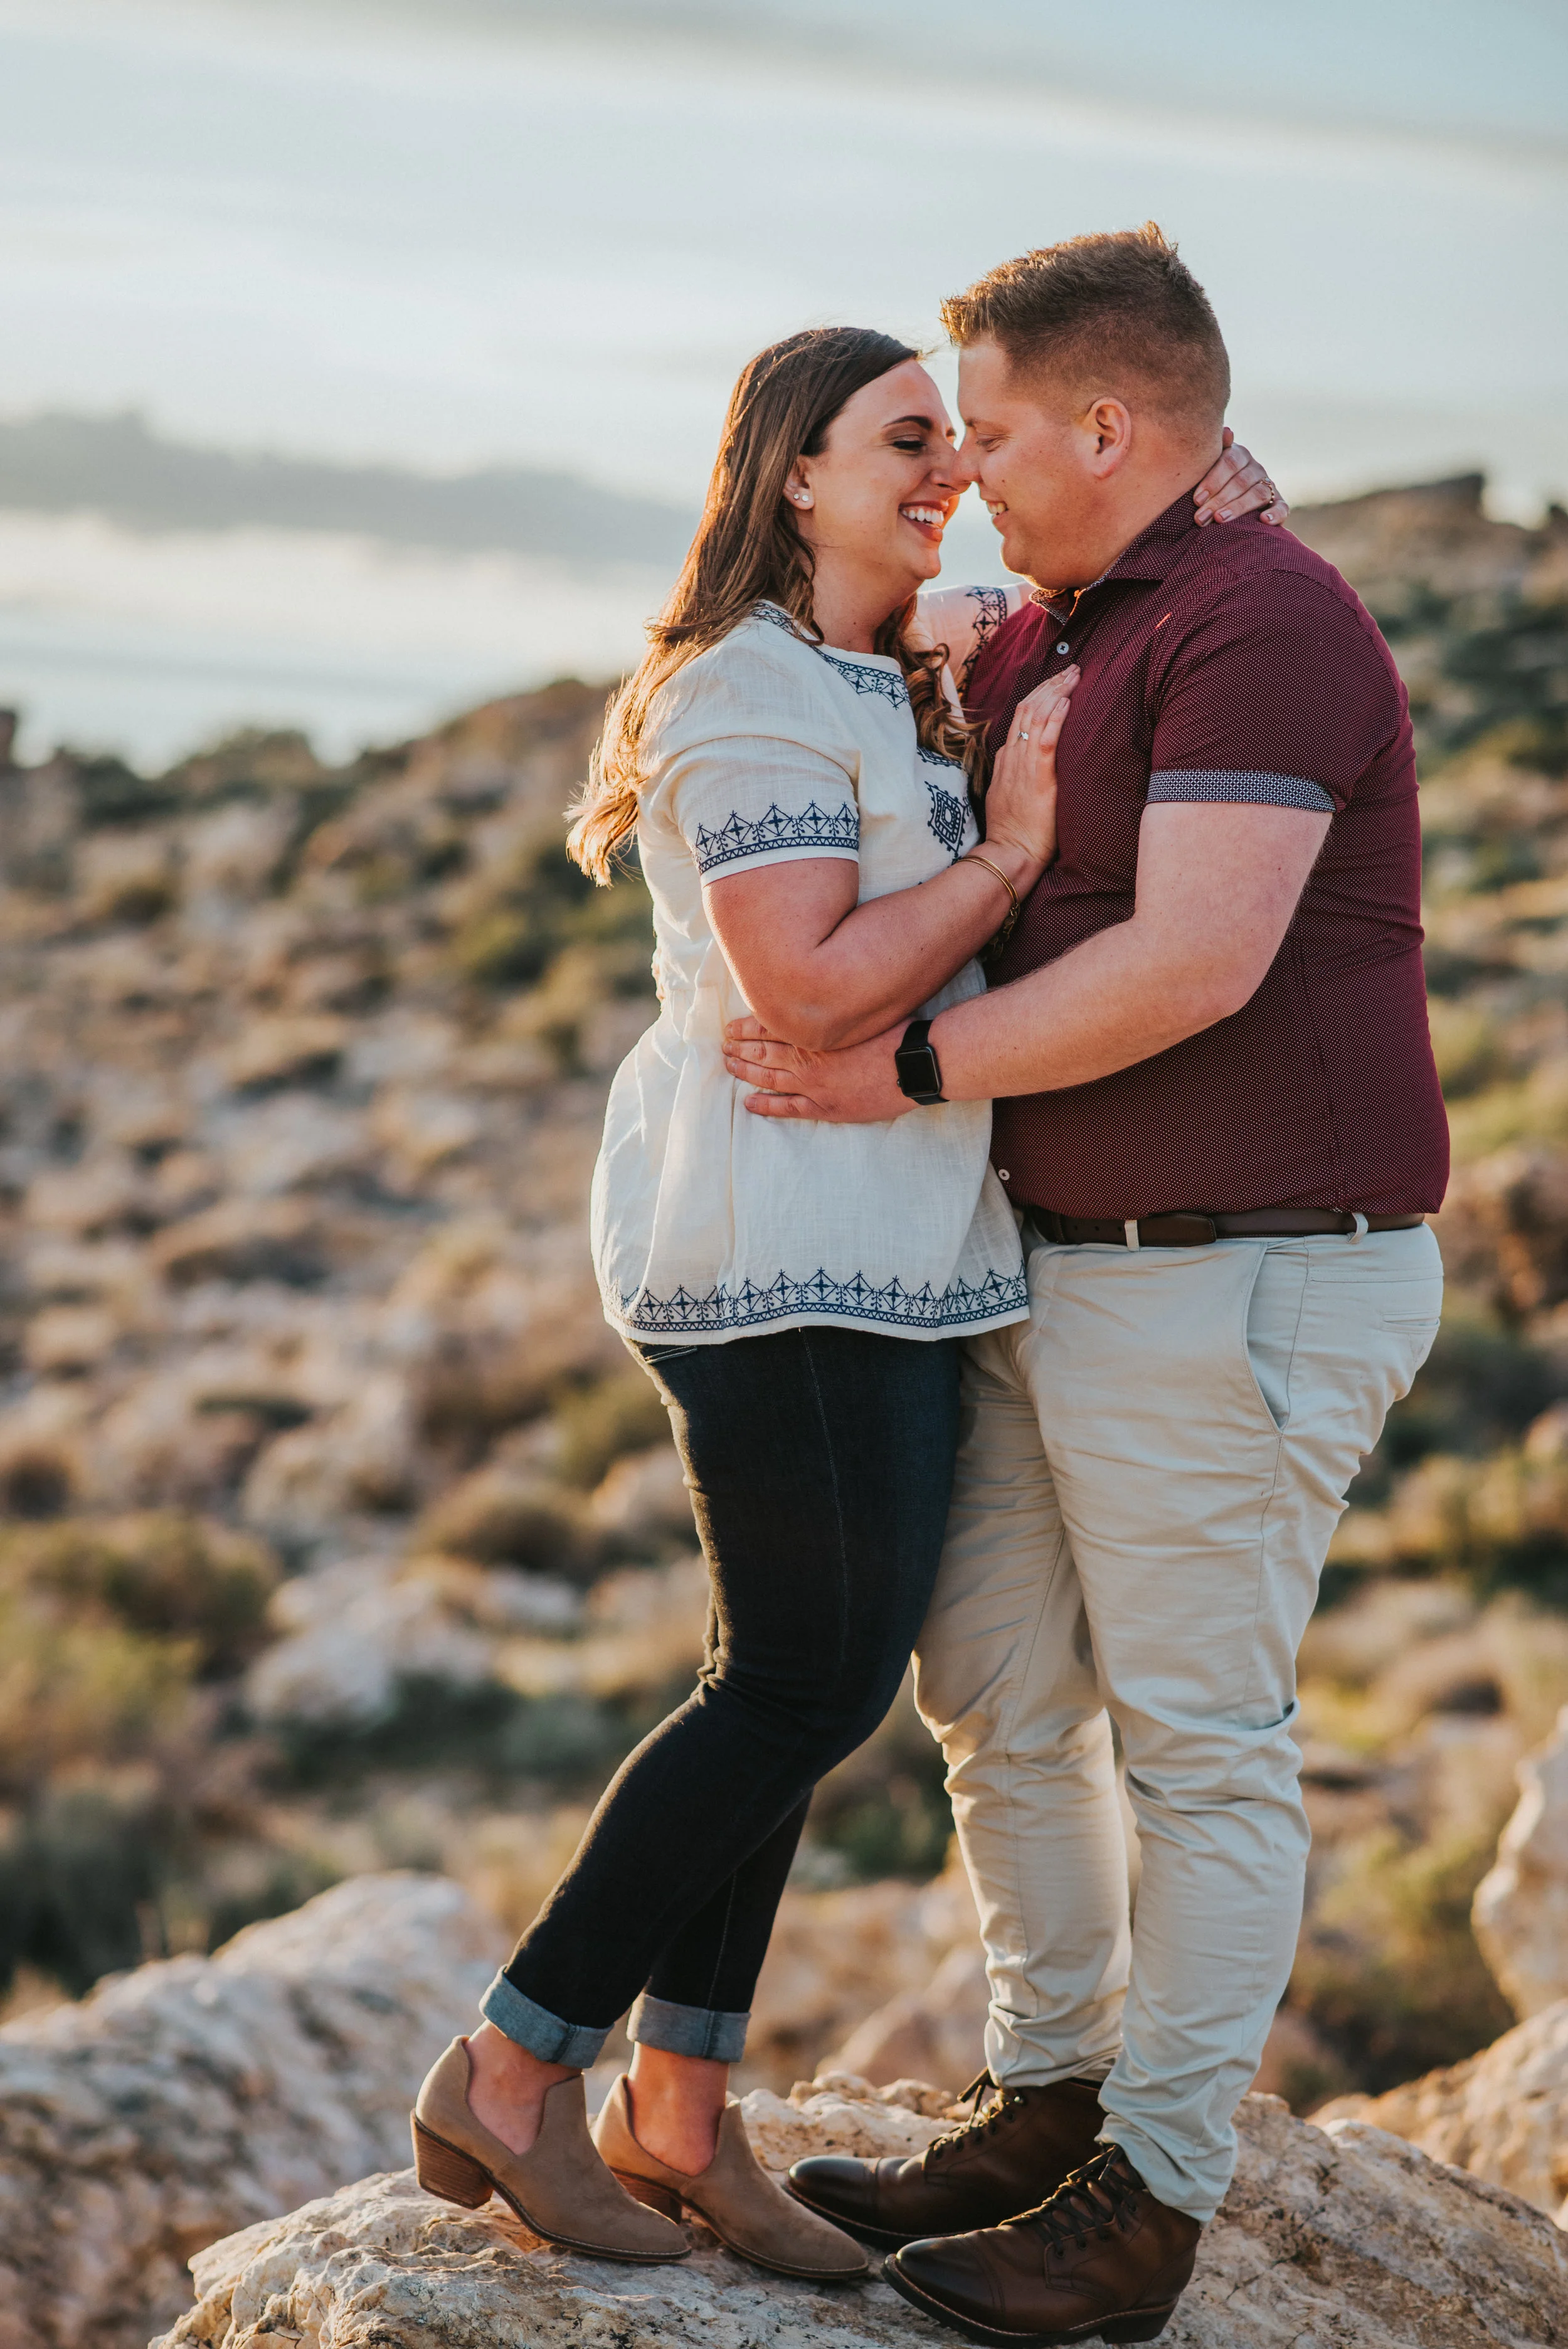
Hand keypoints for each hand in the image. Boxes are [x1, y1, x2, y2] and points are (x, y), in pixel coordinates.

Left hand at [722, 1018, 910, 1122]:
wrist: (916, 1063)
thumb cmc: (895, 1031)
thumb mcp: (860, 1008)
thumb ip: (835, 1005)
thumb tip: (816, 993)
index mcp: (815, 1031)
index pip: (769, 1027)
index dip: (746, 1028)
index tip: (730, 1027)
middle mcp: (808, 1057)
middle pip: (762, 1052)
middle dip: (739, 1049)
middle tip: (723, 1047)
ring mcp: (814, 1085)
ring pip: (769, 1078)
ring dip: (745, 1072)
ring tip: (728, 1067)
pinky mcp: (826, 1107)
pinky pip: (788, 1108)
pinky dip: (766, 1106)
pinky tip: (749, 1103)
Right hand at [983, 667, 1075, 868]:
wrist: (1009, 853)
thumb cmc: (1013, 832)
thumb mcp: (1008, 795)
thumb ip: (1014, 773)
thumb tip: (1023, 759)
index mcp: (1006, 759)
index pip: (1021, 716)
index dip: (1040, 694)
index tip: (1058, 681)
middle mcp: (1013, 757)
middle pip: (1029, 708)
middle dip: (1051, 685)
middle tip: (1073, 669)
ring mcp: (1023, 766)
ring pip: (1037, 718)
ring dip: (1057, 693)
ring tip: (1075, 675)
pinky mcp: (1038, 779)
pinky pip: (1045, 741)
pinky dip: (1056, 718)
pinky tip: (1067, 702)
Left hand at [1193, 428, 1289, 527]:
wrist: (1227, 497)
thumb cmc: (1211, 483)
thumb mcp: (1207, 466)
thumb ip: (1215, 451)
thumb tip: (1228, 431)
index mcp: (1238, 455)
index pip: (1229, 462)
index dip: (1213, 481)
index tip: (1197, 499)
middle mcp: (1255, 468)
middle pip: (1241, 481)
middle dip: (1219, 500)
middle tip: (1200, 518)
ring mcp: (1268, 485)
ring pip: (1258, 494)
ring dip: (1238, 508)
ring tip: (1220, 519)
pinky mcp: (1278, 502)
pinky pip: (1282, 507)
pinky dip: (1275, 514)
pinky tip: (1264, 520)